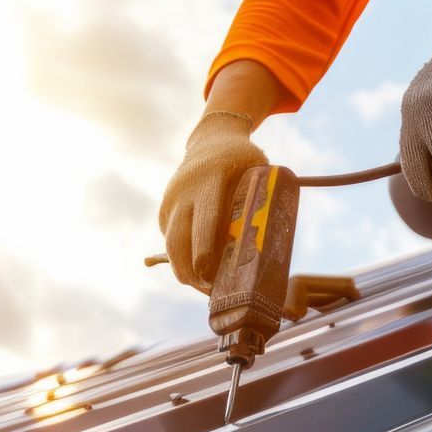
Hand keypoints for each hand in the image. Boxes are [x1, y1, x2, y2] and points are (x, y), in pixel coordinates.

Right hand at [158, 112, 267, 291]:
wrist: (211, 139)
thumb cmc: (243, 161)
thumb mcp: (258, 173)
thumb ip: (259, 204)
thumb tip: (267, 251)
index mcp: (212, 178)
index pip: (205, 222)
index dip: (204, 252)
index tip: (209, 277)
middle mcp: (185, 191)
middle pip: (178, 242)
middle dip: (191, 273)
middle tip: (211, 292)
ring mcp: (171, 200)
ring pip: (170, 247)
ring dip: (185, 271)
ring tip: (206, 286)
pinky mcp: (164, 210)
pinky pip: (170, 241)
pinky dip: (183, 258)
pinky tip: (200, 266)